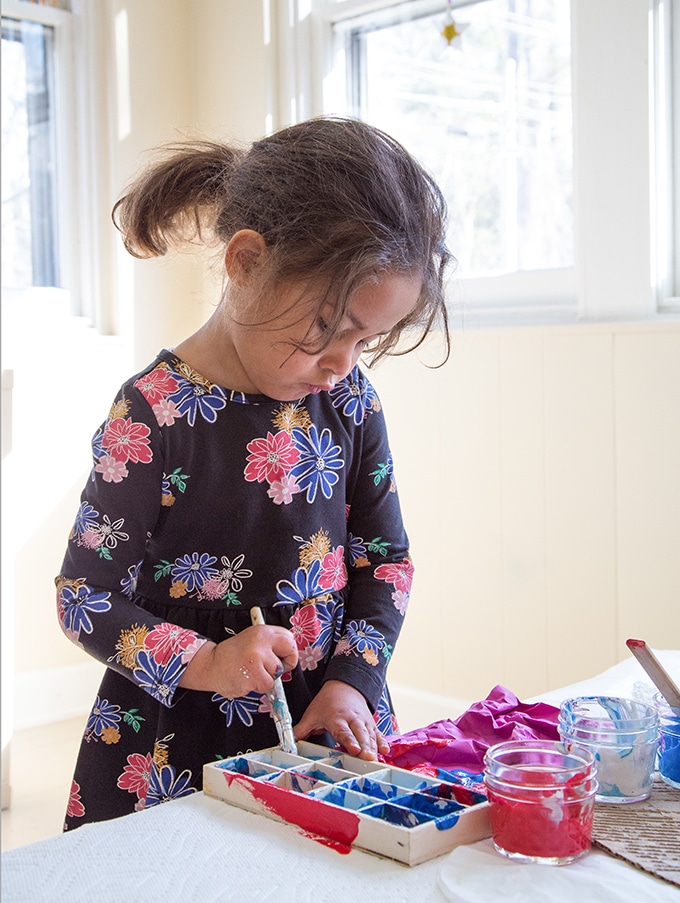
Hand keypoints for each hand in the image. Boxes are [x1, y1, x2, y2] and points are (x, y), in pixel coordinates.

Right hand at [180, 625, 297, 697]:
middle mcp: (261, 640)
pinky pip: (267, 685)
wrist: (210, 666)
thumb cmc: (233, 656)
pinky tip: (247, 680)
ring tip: (251, 673)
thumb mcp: (252, 640)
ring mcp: (258, 656)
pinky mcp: (254, 673)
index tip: (281, 658)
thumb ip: (269, 644)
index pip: (289, 638)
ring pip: (277, 673)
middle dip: (286, 664)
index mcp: (262, 630)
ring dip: (266, 678)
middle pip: (291, 652)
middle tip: (272, 668)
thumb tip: (290, 653)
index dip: (288, 651)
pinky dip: (259, 687)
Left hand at [294, 680, 389, 760]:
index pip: (343, 731)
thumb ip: (300, 730)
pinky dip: (382, 742)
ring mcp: (363, 722)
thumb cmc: (326, 703)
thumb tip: (285, 744)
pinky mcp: (370, 724)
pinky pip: (377, 733)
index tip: (354, 749)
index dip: (349, 741)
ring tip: (376, 760)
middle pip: (360, 735)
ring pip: (370, 736)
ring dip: (374, 748)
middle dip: (365, 747)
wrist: (344, 685)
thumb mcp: (312, 714)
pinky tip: (386, 752)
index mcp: (336, 718)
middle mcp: (352, 720)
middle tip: (369, 758)